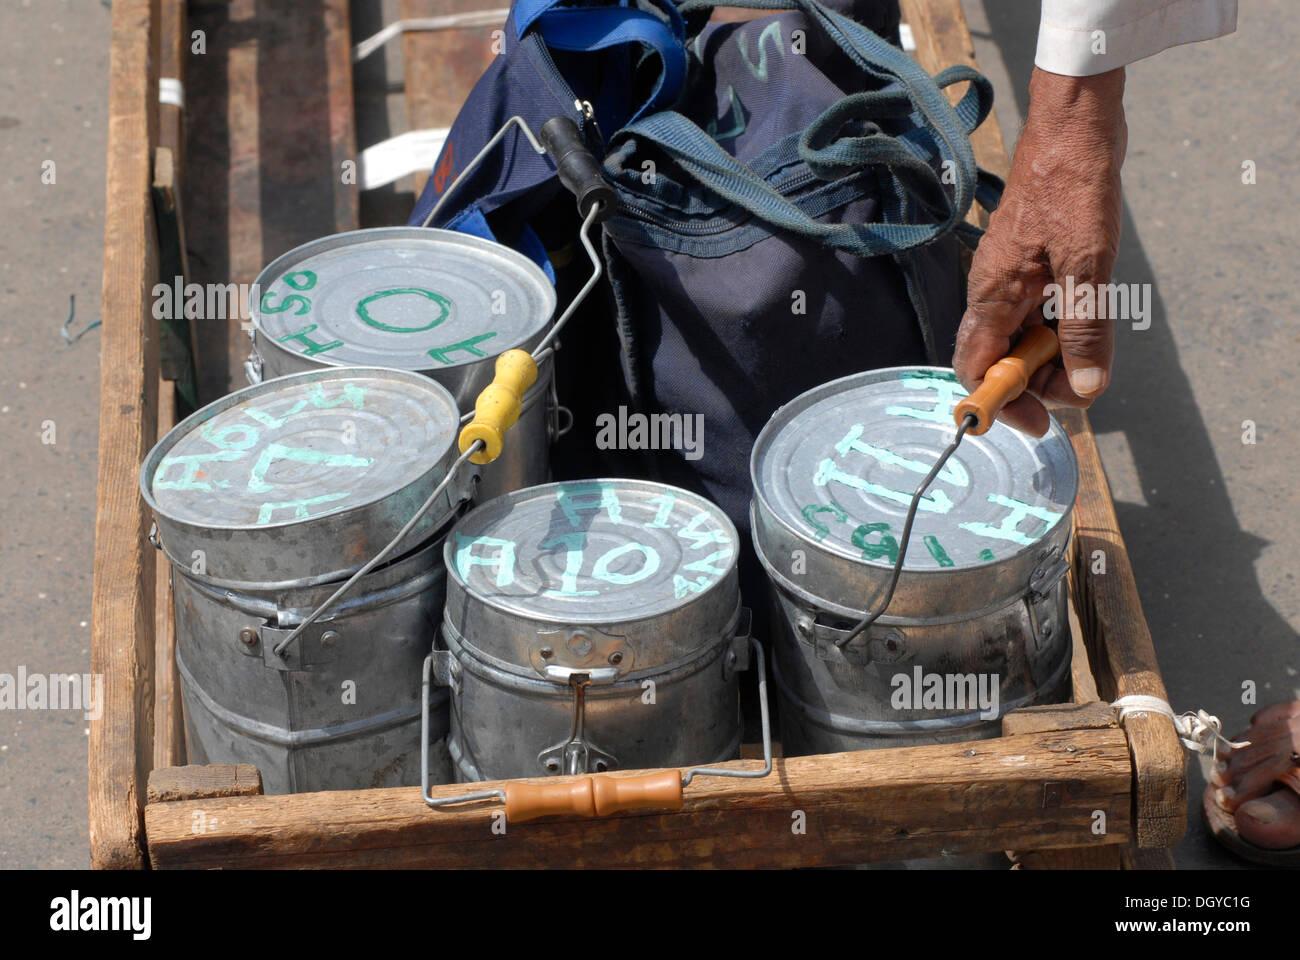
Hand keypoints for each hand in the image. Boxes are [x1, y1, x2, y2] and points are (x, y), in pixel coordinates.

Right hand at [953, 66, 1127, 435]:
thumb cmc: (1073, 185)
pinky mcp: (1031, 263)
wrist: (1076, 123)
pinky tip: (1088, 316)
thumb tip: (1085, 390)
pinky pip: (1037, 312)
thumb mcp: (1087, 265)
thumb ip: (1084, 331)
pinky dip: (1060, 327)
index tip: (1040, 421)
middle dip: (1036, 383)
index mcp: (992, 296)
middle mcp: (993, 292)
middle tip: (1082, 380)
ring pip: (1021, 338)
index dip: (1001, 403)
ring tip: (1091, 347)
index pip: (976, 370)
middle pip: (1000, 360)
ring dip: (1053, 355)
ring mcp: (1011, 278)